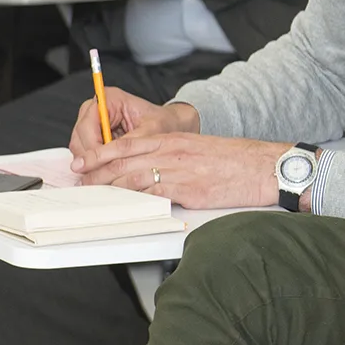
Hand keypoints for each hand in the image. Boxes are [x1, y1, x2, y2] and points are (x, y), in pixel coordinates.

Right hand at [68, 90, 194, 167]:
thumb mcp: (151, 132)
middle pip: (79, 137)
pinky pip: (87, 152)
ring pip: (80, 146)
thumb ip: (131, 143)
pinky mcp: (94, 134)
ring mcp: (92, 121)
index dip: (92, 148)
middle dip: (91, 158)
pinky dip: (96, 163)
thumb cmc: (163, 122)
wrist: (170, 124)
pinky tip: (108, 171)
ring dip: (92, 162)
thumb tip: (114, 158)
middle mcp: (96, 107)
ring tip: (108, 174)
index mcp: (109, 98)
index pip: (88, 125)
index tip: (100, 165)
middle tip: (102, 175)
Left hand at [76, 131, 289, 210]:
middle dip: (96, 172)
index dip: (100, 153)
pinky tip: (122, 204)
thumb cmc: (237, 161)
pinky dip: (133, 200)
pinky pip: (154, 195)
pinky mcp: (189, 191)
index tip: (83, 161)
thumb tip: (154, 173)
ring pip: (132, 178)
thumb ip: (175, 157)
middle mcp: (172, 153)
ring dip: (109, 188)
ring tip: (94, 195)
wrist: (264, 167)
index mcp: (174, 140)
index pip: (126, 144)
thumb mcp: (200, 149)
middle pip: (123, 161)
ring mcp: (179, 172)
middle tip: (80, 181)